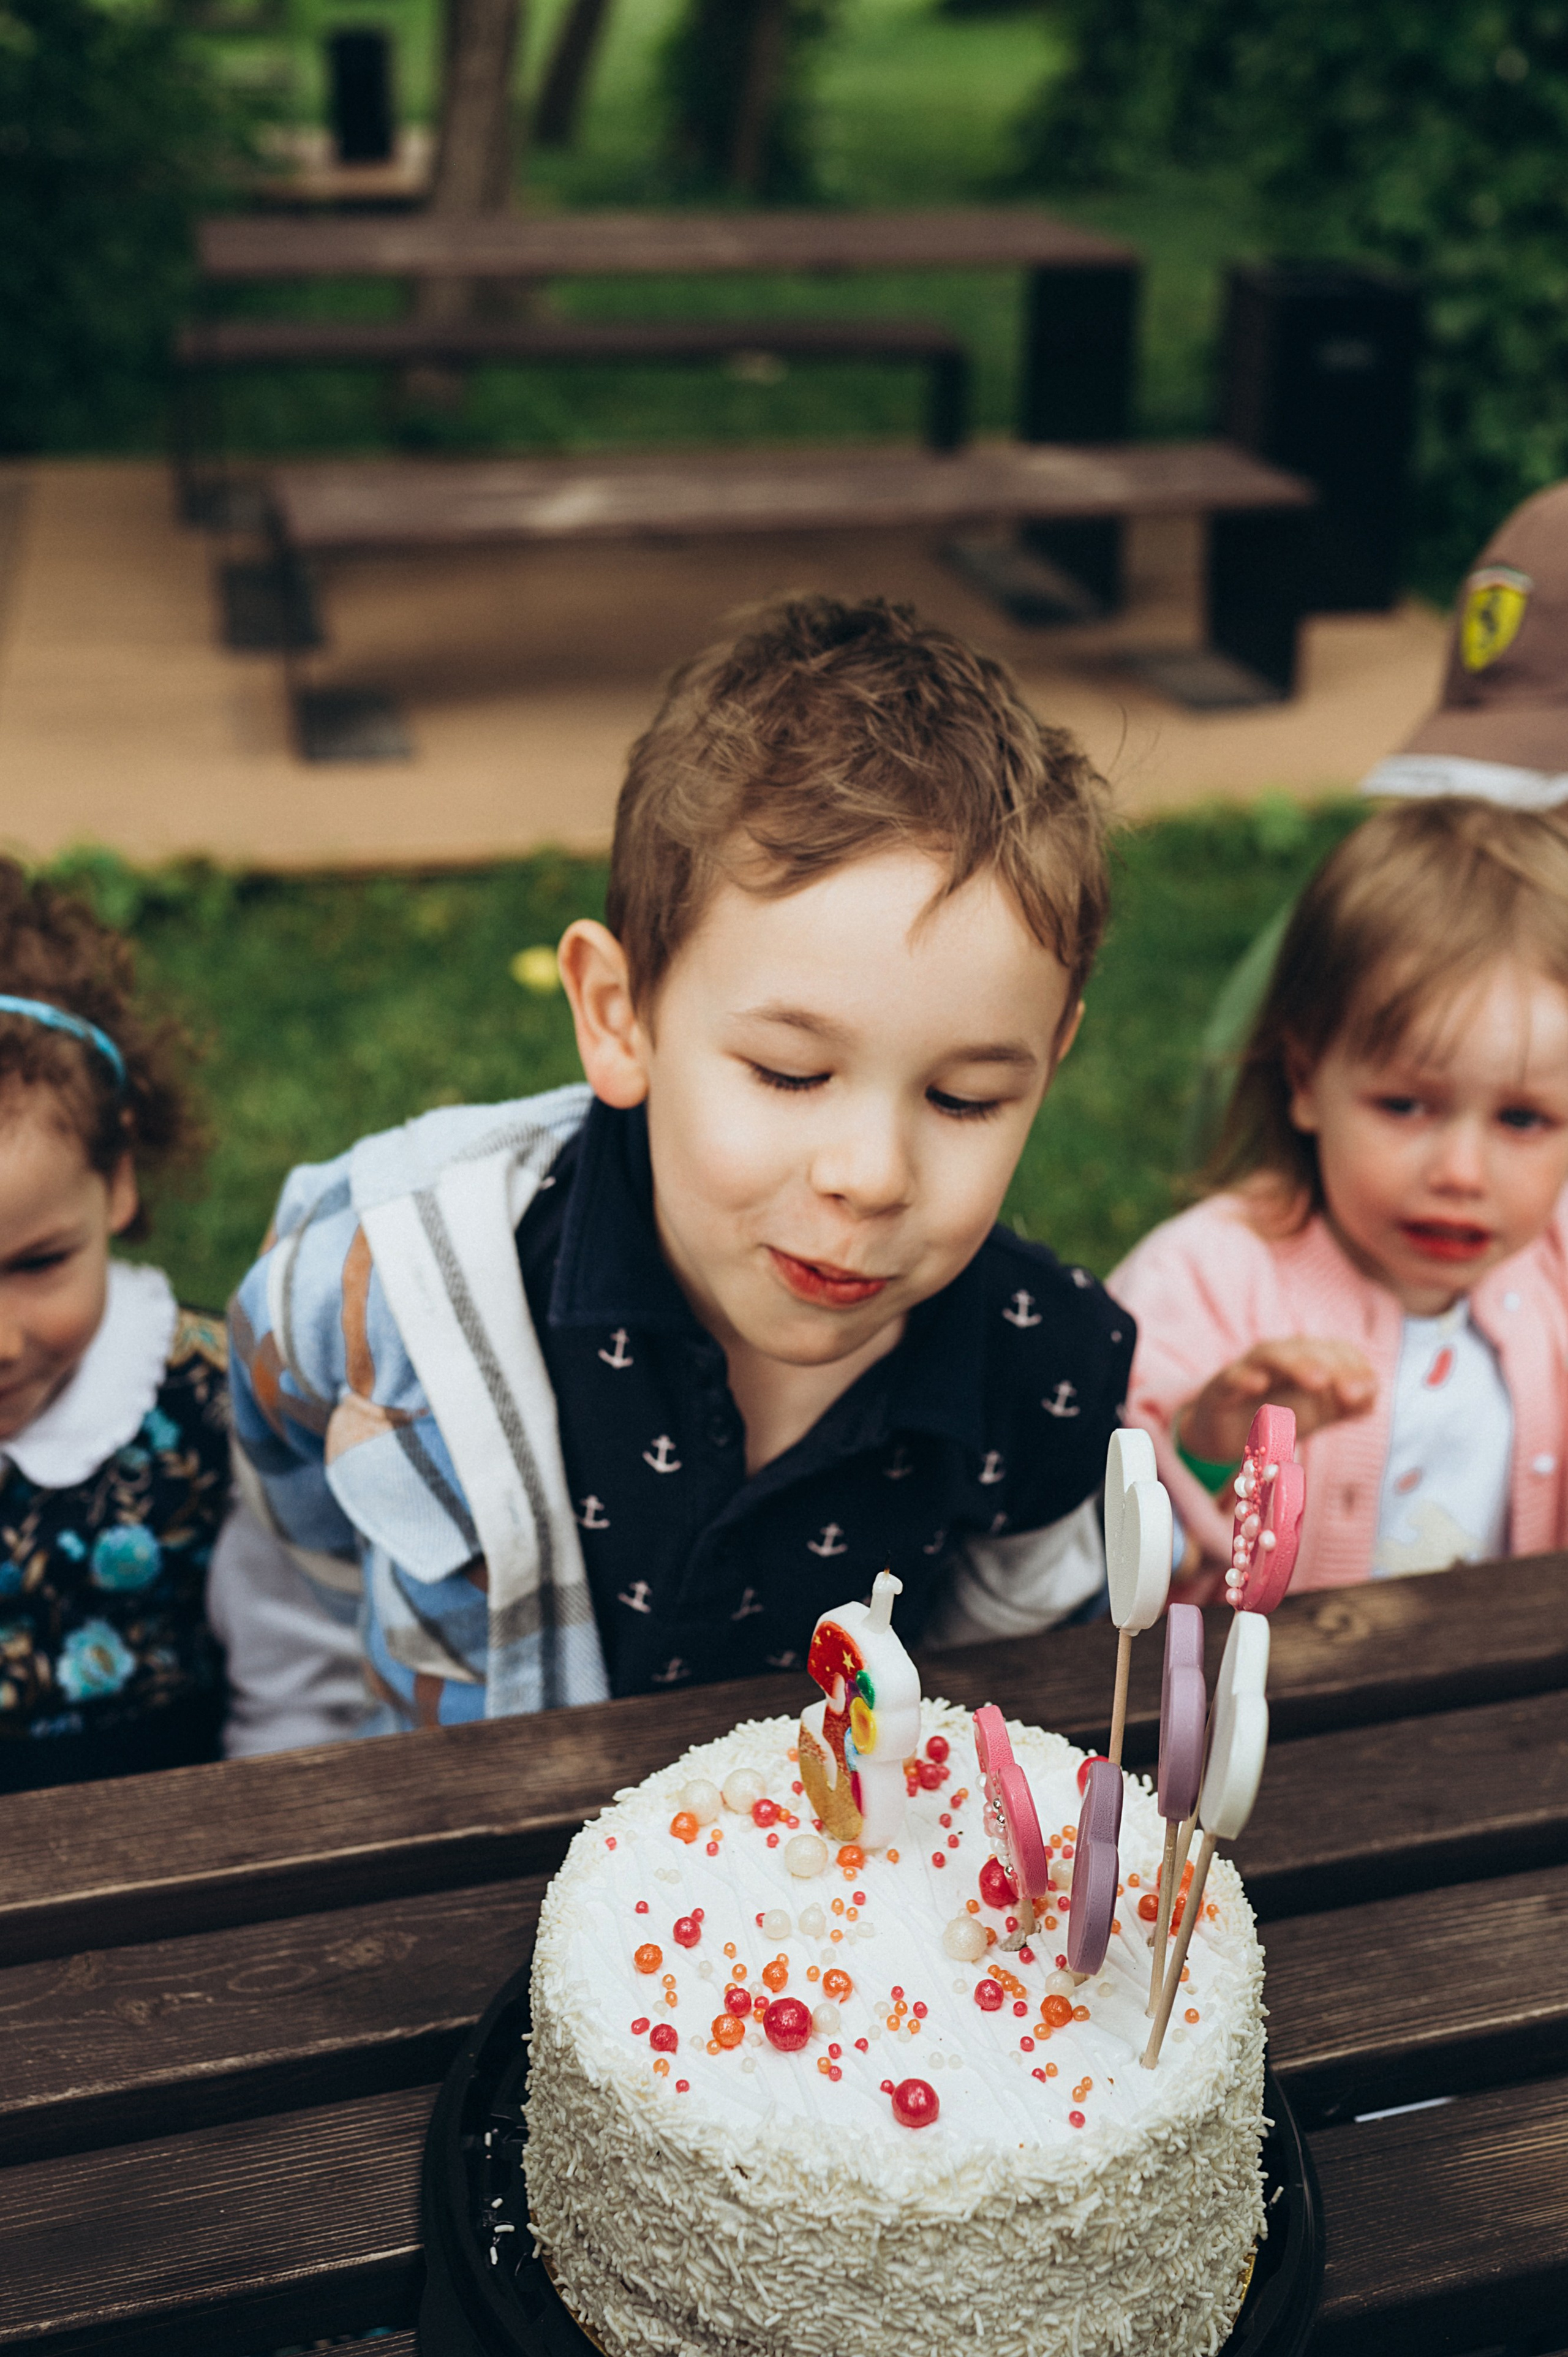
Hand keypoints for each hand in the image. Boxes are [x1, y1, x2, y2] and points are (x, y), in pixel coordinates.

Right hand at [1177, 1337, 1376, 1468]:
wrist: (1224, 1432)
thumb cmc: (1276, 1415)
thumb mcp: (1317, 1413)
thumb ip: (1345, 1405)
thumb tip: (1370, 1395)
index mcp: (1306, 1358)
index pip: (1336, 1350)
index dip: (1354, 1367)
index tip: (1366, 1393)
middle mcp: (1279, 1358)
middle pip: (1307, 1348)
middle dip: (1333, 1368)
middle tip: (1351, 1394)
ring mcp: (1248, 1369)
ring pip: (1271, 1354)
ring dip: (1296, 1364)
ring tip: (1318, 1381)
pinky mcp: (1221, 1388)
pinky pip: (1232, 1377)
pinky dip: (1245, 1377)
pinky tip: (1259, 1384)